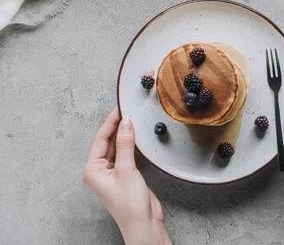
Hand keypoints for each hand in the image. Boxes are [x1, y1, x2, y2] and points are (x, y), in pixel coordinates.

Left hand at [82, 108, 170, 244]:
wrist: (143, 223)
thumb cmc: (129, 204)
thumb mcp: (126, 169)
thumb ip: (125, 144)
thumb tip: (125, 123)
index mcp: (92, 170)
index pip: (100, 139)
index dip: (110, 122)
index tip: (120, 109)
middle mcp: (99, 171)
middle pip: (108, 142)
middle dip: (118, 127)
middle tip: (128, 111)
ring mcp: (112, 173)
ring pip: (117, 147)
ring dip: (125, 135)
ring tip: (134, 121)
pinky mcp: (125, 175)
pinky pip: (126, 154)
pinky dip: (132, 145)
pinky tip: (138, 138)